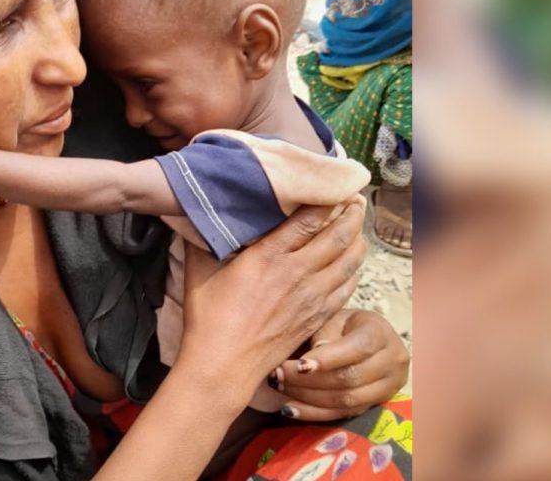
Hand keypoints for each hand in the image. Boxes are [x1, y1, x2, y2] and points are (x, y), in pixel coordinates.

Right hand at [176, 203, 365, 410]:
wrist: (225, 366)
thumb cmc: (209, 319)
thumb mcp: (199, 272)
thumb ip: (201, 240)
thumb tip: (192, 214)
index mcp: (269, 256)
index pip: (311, 218)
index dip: (328, 198)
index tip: (333, 185)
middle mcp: (298, 272)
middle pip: (338, 235)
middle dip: (351, 213)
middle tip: (354, 199)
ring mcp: (312, 297)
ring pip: (349, 260)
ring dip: (358, 239)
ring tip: (358, 225)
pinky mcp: (318, 317)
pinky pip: (347, 287)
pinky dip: (354, 269)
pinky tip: (352, 262)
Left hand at [271, 309, 408, 420]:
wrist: (360, 337)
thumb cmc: (340, 325)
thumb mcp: (332, 319)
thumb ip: (323, 336)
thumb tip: (308, 365)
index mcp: (380, 332)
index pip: (357, 349)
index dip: (327, 359)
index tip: (298, 365)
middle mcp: (392, 361)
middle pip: (350, 378)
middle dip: (309, 380)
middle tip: (277, 375)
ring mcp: (387, 387)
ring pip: (346, 400)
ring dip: (307, 398)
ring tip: (279, 387)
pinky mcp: (373, 405)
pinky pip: (342, 414)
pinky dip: (314, 414)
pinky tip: (289, 409)